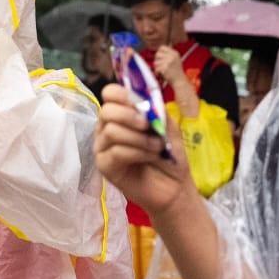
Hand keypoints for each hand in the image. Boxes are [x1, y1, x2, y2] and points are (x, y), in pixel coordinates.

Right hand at [96, 83, 193, 214]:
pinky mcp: (104, 166)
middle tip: (148, 126)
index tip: (141, 104)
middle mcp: (106, 127)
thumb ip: (155, 109)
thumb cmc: (169, 154)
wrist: (174, 185)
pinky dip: (137, 152)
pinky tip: (150, 156)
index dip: (123, 94)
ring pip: (111, 131)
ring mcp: (103, 147)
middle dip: (130, 116)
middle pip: (106, 111)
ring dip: (139, 138)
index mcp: (120, 113)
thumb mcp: (168, 125)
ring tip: (156, 146)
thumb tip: (143, 100)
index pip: (110, 93)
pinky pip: (115, 152)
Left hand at [153, 45, 186, 87]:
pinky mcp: (165, 68)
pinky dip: (157, 72)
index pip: (162, 47)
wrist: (180, 81)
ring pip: (155, 62)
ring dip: (157, 67)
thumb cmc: (177, 72)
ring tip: (162, 71)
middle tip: (160, 65)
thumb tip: (157, 52)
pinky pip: (156, 69)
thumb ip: (168, 55)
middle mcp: (172, 56)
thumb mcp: (175, 60)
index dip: (159, 52)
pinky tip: (162, 74)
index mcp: (174, 53)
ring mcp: (168, 62)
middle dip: (157, 60)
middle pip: (157, 54)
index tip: (160, 58)